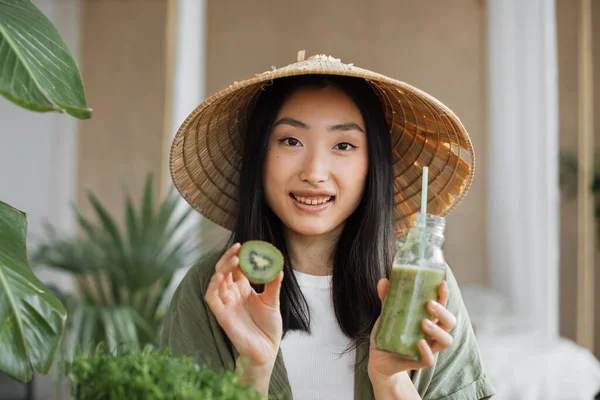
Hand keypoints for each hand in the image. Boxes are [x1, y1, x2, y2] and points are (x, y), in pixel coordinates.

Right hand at [205, 243, 283, 367]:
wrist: (267, 349)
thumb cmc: (268, 327)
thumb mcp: (273, 301)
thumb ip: (273, 285)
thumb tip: (278, 267)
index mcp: (243, 288)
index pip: (237, 267)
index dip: (239, 255)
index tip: (246, 244)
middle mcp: (232, 294)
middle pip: (225, 270)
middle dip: (230, 257)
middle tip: (238, 246)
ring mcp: (226, 303)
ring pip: (217, 280)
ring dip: (223, 268)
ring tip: (234, 258)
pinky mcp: (221, 315)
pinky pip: (211, 297)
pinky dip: (213, 285)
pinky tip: (220, 276)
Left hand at [368, 279, 456, 379]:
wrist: (378, 358)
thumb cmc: (389, 333)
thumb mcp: (388, 314)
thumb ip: (387, 298)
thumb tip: (384, 280)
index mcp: (428, 319)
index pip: (442, 306)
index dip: (444, 296)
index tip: (441, 284)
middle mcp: (432, 333)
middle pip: (449, 323)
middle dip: (443, 312)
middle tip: (429, 304)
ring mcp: (427, 348)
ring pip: (445, 341)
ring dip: (437, 331)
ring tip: (424, 322)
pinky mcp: (418, 361)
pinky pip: (429, 359)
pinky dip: (426, 351)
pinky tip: (419, 343)